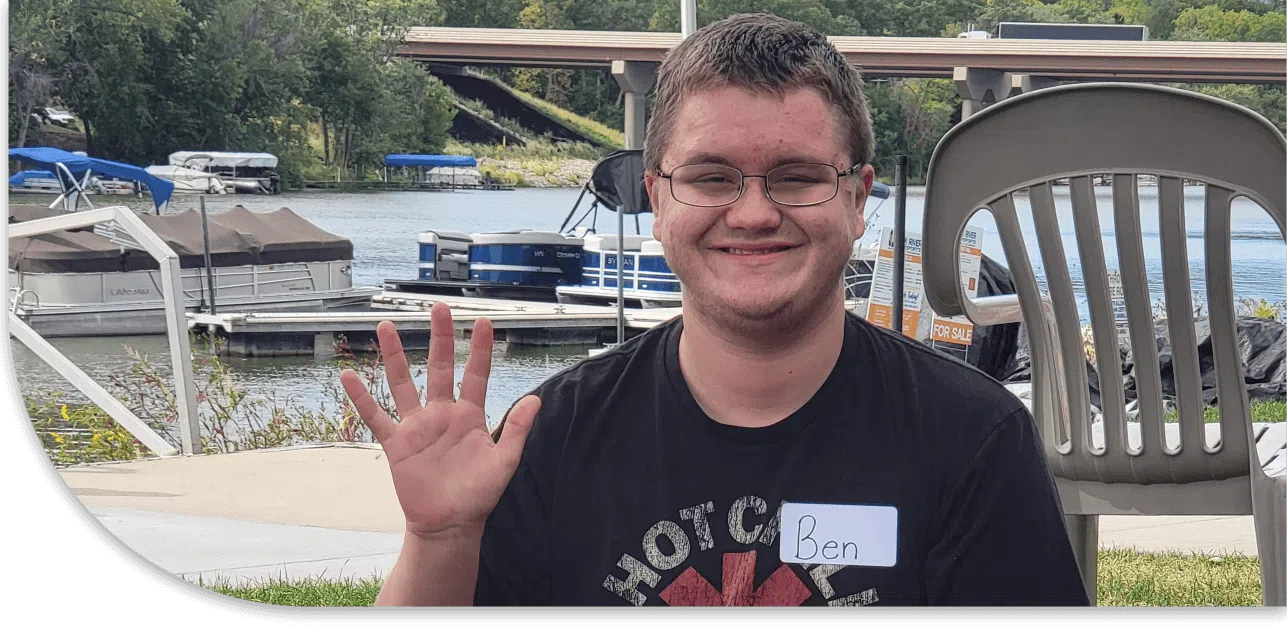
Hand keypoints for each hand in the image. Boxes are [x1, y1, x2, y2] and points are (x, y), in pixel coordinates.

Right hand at [340, 302, 540, 539]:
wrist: (449, 524)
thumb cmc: (479, 495)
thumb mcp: (504, 462)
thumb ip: (516, 429)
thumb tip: (536, 399)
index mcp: (470, 416)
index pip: (475, 374)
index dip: (480, 349)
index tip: (484, 322)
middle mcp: (442, 414)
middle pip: (439, 367)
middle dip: (440, 338)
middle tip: (439, 308)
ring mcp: (417, 427)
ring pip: (403, 383)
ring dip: (395, 356)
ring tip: (387, 327)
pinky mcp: (396, 444)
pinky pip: (376, 417)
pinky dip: (362, 398)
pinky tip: (349, 376)